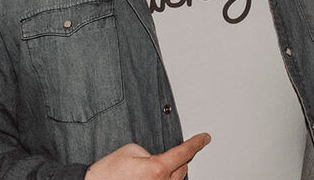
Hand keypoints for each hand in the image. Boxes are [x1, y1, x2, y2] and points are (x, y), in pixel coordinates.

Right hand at [86, 133, 210, 179]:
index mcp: (158, 168)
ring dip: (172, 171)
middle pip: (183, 168)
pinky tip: (154, 176)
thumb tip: (157, 159)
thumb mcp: (131, 150)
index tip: (204, 138)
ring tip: (155, 167)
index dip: (197, 143)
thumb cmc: (108, 173)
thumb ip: (150, 151)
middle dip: (180, 158)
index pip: (184, 152)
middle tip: (172, 152)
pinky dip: (164, 179)